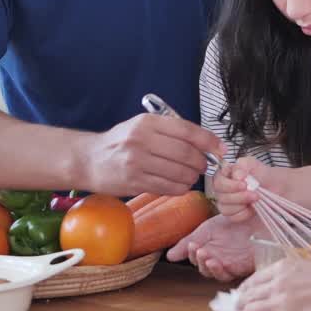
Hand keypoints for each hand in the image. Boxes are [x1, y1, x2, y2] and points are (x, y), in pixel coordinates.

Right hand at [81, 113, 224, 195]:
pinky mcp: (134, 182)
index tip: (221, 149)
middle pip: (187, 153)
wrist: (89, 159)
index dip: (209, 141)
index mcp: (148, 122)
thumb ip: (172, 131)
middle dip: (202, 162)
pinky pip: (168, 188)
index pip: (188, 131)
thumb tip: (206, 143)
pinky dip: (180, 188)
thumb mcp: (143, 125)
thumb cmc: (122, 141)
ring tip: (191, 175)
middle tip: (205, 165)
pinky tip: (179, 184)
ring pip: (180, 173)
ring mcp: (137, 162)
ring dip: (192, 177)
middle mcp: (142, 140)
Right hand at [166, 214, 255, 280]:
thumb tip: (169, 256)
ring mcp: (230, 264)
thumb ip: (188, 243)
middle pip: (204, 268)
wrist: (255, 216)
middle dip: (199, 261)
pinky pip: (227, 275)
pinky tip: (215, 262)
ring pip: (214, 274)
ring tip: (206, 255)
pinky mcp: (242, 267)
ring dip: (207, 267)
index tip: (192, 245)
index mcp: (210, 249)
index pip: (197, 258)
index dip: (192, 254)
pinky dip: (218, 270)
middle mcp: (219, 258)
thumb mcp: (206, 229)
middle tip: (198, 250)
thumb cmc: (233, 221)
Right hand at [211, 157, 266, 222]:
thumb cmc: (261, 173)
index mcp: (223, 175)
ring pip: (225, 209)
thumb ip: (242, 166)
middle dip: (239, 197)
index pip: (218, 182)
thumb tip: (236, 176)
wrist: (273, 186)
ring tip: (255, 199)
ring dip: (242, 205)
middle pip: (221, 197)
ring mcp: (225, 203)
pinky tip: (252, 208)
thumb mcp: (252, 164)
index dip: (230, 186)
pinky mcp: (232, 214)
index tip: (245, 184)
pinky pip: (233, 217)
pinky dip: (244, 214)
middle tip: (255, 194)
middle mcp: (221, 189)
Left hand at [238, 256, 310, 310]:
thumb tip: (286, 283)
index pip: (253, 279)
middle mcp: (278, 282)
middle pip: (247, 295)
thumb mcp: (309, 265)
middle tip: (241, 310)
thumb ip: (292, 273)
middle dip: (241, 304)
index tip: (244, 295)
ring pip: (249, 309)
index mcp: (283, 267)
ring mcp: (281, 300)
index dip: (245, 290)